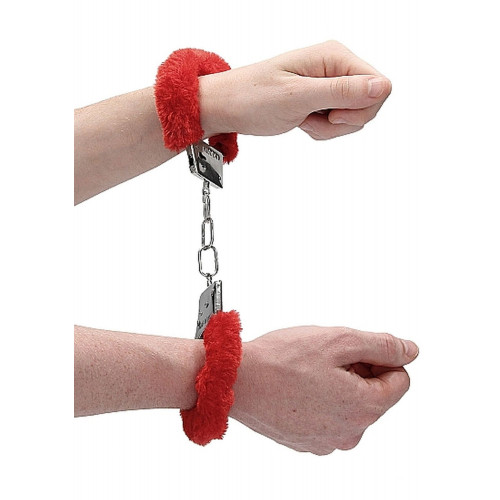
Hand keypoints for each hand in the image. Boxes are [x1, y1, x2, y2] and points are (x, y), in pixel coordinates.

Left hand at [200, 40, 391, 140]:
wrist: (228, 106)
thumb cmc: (253, 97)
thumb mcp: (298, 96)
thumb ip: (341, 91)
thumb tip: (382, 86)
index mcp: (334, 56)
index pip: (380, 84)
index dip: (360, 108)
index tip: (330, 114)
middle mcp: (336, 66)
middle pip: (369, 102)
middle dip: (343, 122)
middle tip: (313, 119)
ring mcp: (329, 83)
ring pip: (354, 115)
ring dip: (330, 128)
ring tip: (303, 119)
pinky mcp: (322, 98)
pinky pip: (338, 121)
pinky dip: (322, 129)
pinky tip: (302, 122)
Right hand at [230, 326, 417, 454]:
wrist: (236, 380)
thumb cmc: (281, 360)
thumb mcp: (339, 340)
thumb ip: (382, 344)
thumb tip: (410, 351)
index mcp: (365, 408)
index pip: (400, 379)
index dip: (379, 357)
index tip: (352, 349)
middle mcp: (350, 433)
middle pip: (373, 393)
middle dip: (357, 370)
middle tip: (325, 356)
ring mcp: (326, 441)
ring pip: (349, 405)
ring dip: (337, 384)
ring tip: (307, 371)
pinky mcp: (305, 441)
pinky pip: (326, 416)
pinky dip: (319, 399)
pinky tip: (297, 386)